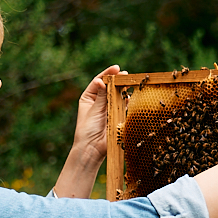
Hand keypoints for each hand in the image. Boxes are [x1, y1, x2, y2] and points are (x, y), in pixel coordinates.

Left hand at [53, 65, 120, 198]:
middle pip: (110, 87)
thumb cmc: (87, 130)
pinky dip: (127, 102)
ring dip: (123, 90)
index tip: (116, 68)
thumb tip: (102, 80)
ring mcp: (108, 109)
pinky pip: (123, 106)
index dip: (107, 74)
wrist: (92, 149)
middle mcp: (98, 102)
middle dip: (118, 80)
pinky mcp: (116, 117)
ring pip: (117, 96)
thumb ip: (101, 95)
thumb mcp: (94, 110)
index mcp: (88, 98)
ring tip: (129, 84)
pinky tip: (130, 98)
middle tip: (126, 75)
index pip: (99, 82)